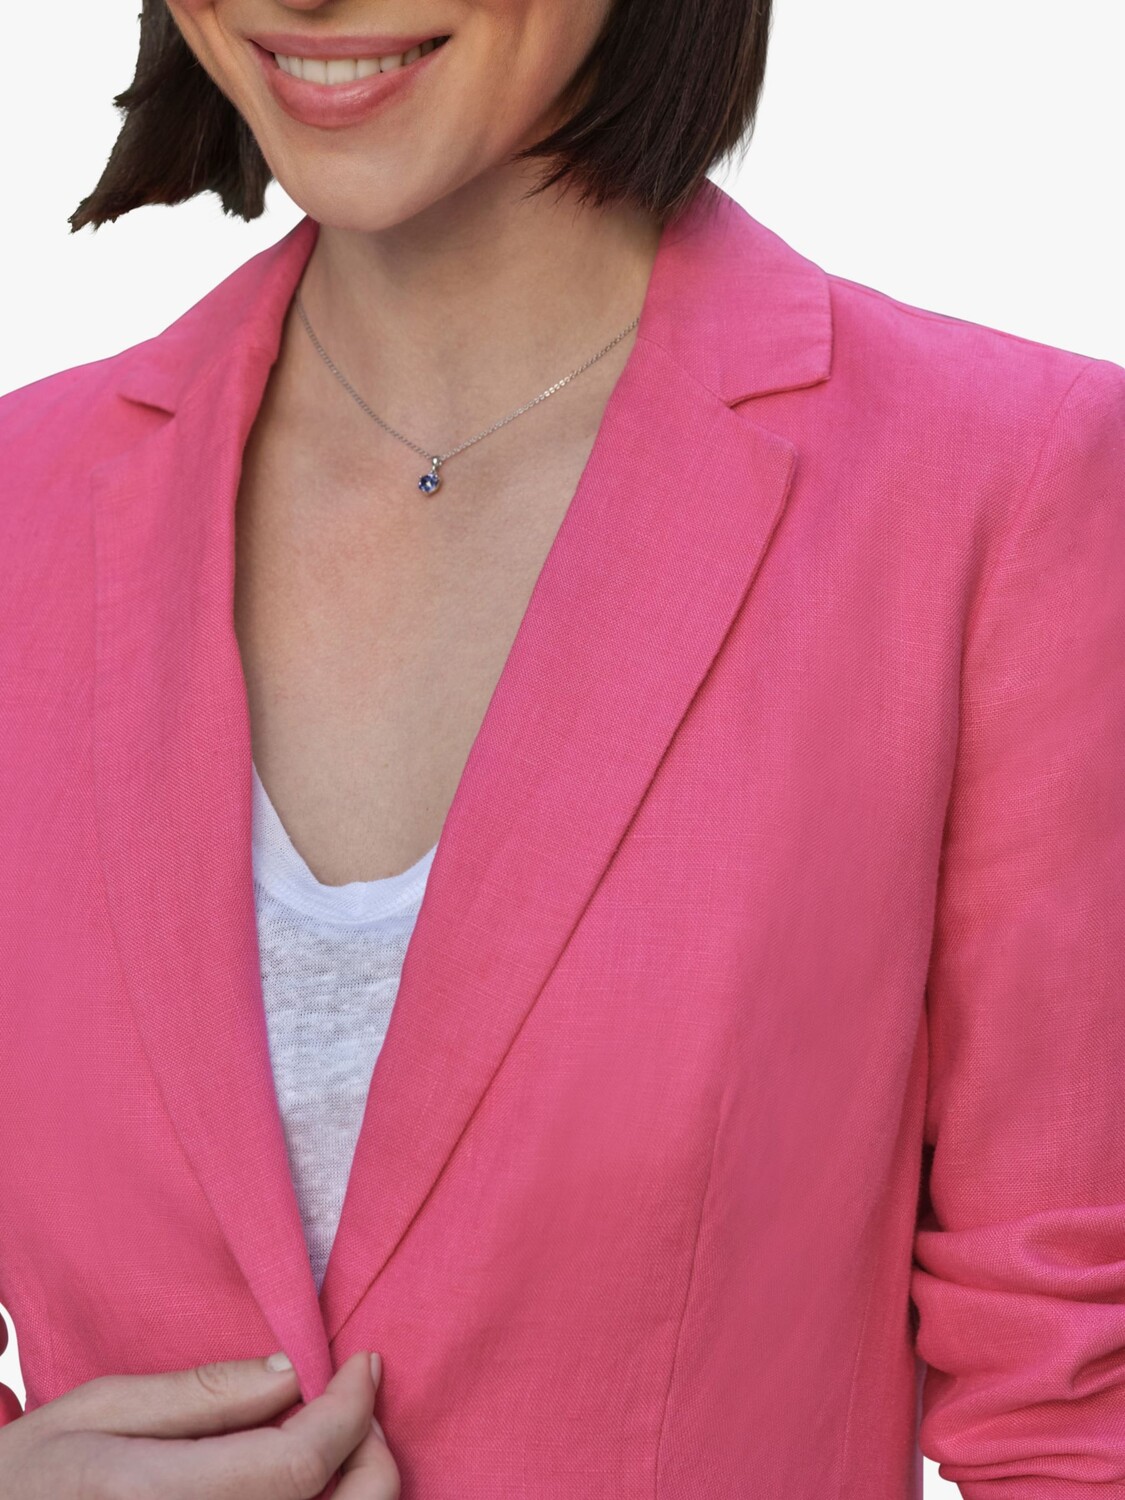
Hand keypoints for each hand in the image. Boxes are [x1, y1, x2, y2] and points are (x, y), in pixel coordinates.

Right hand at [0, 1346, 398, 1497]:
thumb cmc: (27, 1480)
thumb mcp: (92, 1412)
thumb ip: (198, 1394)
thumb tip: (291, 1373)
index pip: (296, 1466)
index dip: (349, 1409)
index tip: (365, 1363)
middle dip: (372, 1453)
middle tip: (360, 1402)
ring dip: (359, 1495)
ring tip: (342, 1444)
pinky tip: (307, 1489)